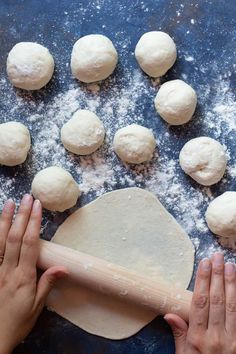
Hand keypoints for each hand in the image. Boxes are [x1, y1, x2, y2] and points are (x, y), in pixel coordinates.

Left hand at [0, 195, 67, 353]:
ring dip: (5, 220)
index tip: (38, 206)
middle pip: (15, 237)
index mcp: (23, 276)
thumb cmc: (19, 321)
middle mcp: (8, 270)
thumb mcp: (37, 305)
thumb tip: (64, 266)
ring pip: (0, 241)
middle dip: (22, 215)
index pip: (30, 244)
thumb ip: (47, 283)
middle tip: (27, 197)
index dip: (34, 223)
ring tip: (10, 203)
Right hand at [165, 253, 235, 353]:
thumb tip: (169, 314)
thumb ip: (179, 335)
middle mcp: (216, 336)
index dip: (202, 280)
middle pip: (217, 300)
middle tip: (218, 256)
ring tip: (230, 265)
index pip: (200, 302)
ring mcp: (232, 339)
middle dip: (217, 276)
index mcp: (198, 338)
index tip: (204, 263)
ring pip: (232, 306)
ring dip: (231, 284)